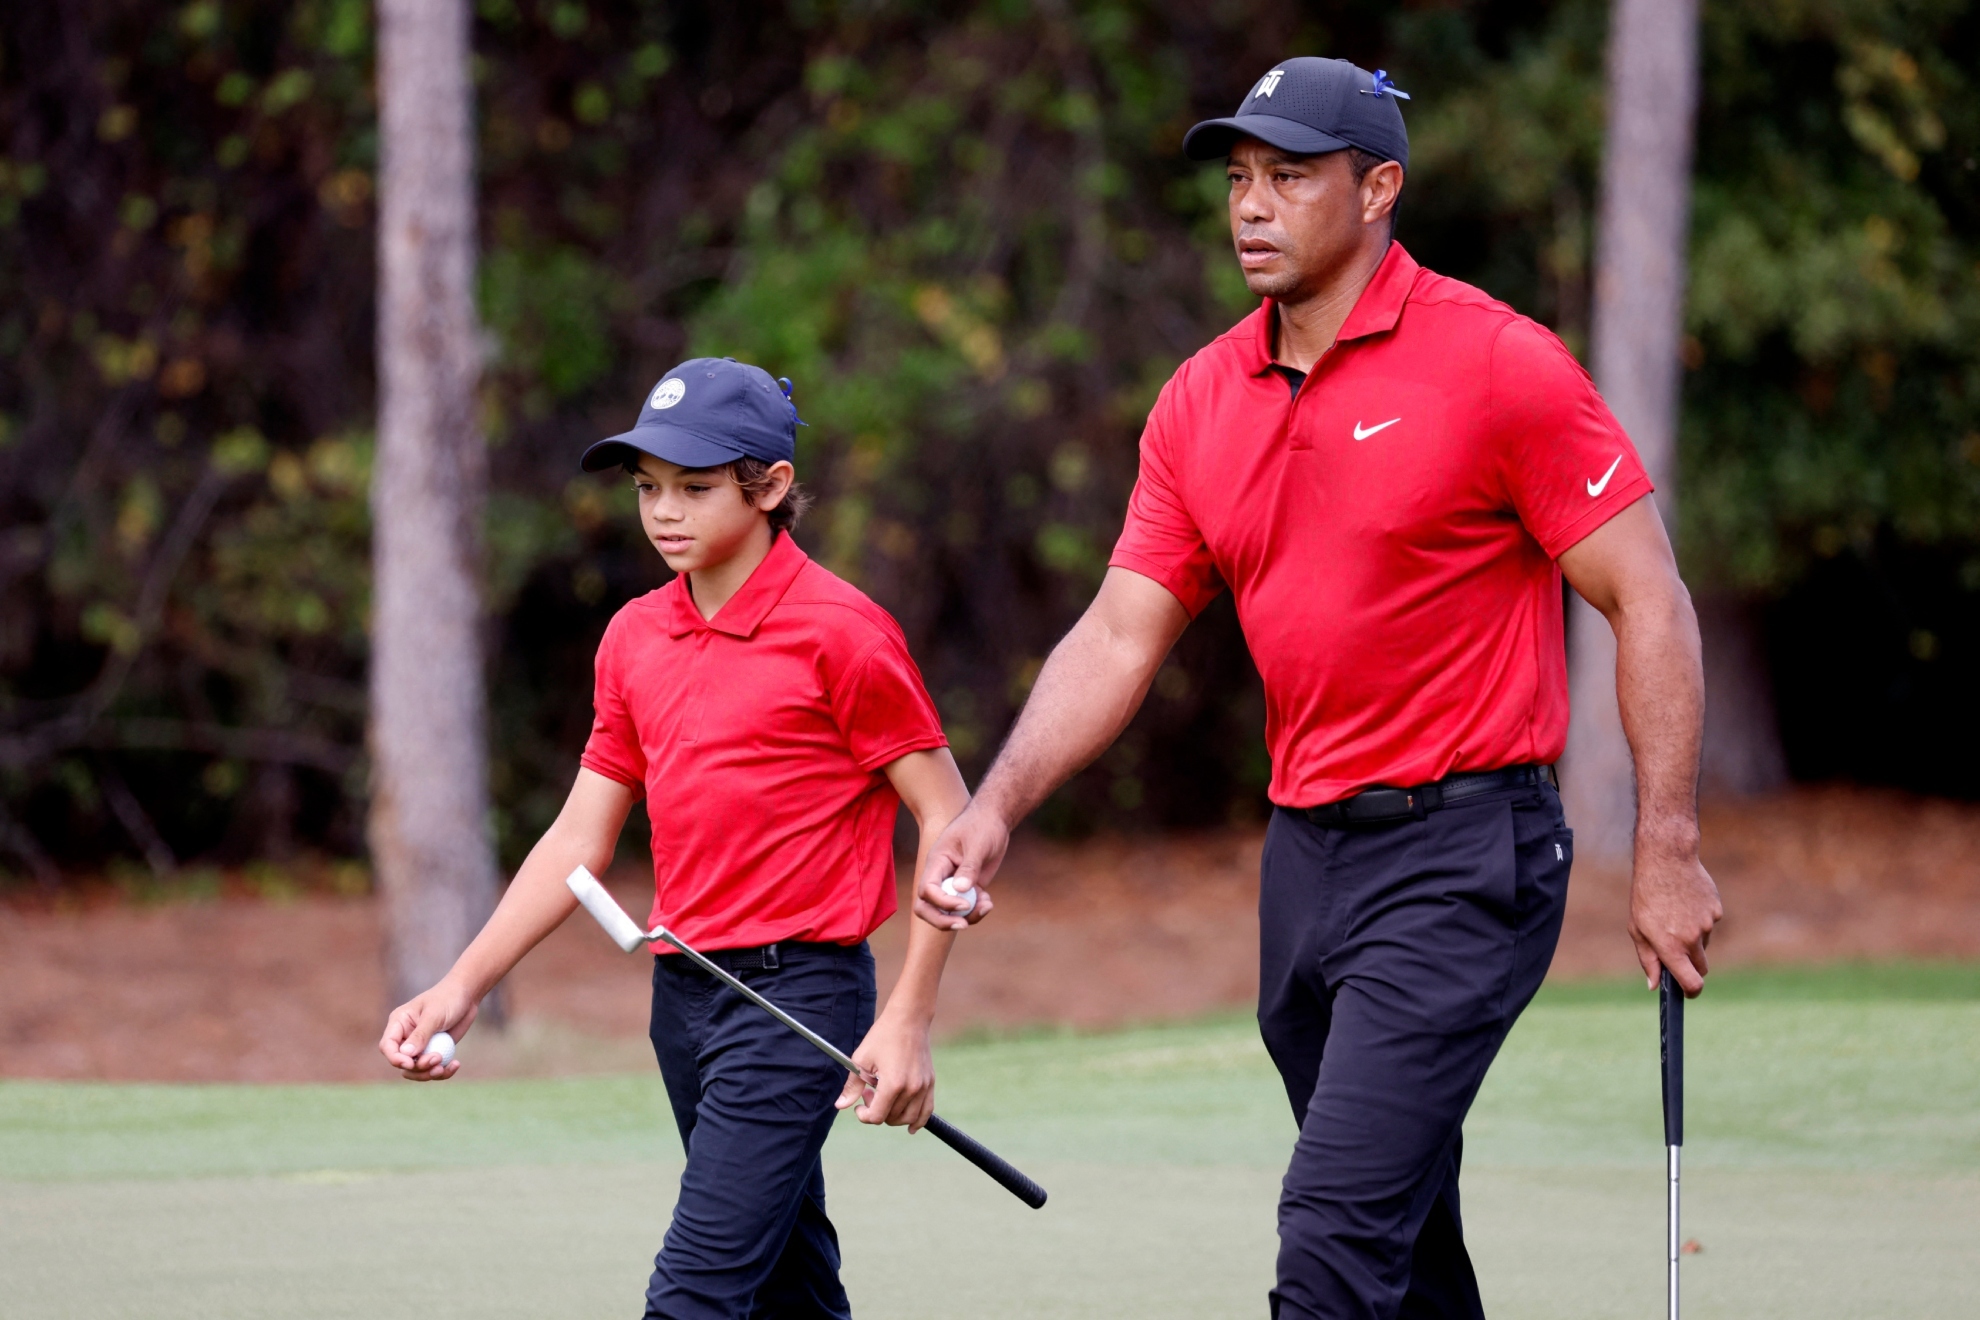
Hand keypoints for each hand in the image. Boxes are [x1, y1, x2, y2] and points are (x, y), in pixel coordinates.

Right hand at [378, 979, 477, 1080]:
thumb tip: (406, 1055)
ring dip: (428, 1073)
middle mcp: (406, 1036)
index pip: (387, 1046)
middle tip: (437, 1059)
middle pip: (402, 1062)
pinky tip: (455, 1065)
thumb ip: (421, 1035)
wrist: (467, 995)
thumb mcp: (434, 1015)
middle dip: (418, 1067)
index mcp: (399, 1023)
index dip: (395, 1058)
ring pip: (416, 1070)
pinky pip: (432, 1068)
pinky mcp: (434, 1051)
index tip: (410, 1064)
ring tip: (445, 1067)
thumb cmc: (448, 998)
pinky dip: (442, 1071)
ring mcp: (420, 1046)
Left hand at [834, 1012, 935, 1130]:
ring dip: (893, 1116)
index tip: (859, 1105)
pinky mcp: (930, 1083)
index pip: (877, 1116)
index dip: (864, 1115)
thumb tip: (840, 1106)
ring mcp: (923, 1087)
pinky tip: (910, 1126)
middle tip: (870, 1093)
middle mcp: (911, 1089)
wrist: (909, 1018)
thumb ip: (852, 1086)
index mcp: (893, 1084)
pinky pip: (926, 1111)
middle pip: (891, 1118)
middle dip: (877, 1112)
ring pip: (908, 1118)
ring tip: (885, 1097)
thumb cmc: (883, 1036)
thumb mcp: (862, 1059)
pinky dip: (918, 1121)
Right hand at [914, 799, 1010, 929]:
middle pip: (927, 907)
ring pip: (947, 912)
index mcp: (936, 862)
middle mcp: (941, 876)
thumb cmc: (983, 826)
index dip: (942, 903)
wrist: (994, 820)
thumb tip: (960, 890)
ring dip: (966, 917)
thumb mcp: (978, 844)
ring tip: (987, 906)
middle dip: (942, 921)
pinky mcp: (968, 889)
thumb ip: (969, 867)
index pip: (927, 890)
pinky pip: (966, 908)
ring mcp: (953, 884)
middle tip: (963, 925)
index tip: (965, 905)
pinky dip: (977, 910)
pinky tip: (989, 902)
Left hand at [1628, 846, 1722, 996]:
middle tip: (1677, 950)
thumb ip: (1648, 960)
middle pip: (1702, 967)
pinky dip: (1700, 919)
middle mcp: (1692, 939)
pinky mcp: (1716, 911)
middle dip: (1692, 966)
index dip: (1692, 992)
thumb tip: (1654, 985)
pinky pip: (1710, 923)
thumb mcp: (1637, 929)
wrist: (1667, 861)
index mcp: (1670, 947)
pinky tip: (1686, 902)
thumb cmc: (1646, 896)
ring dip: (1693, 937)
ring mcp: (1707, 925)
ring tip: (1675, 914)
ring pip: (1704, 943)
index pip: (1692, 983)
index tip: (1688, 992)